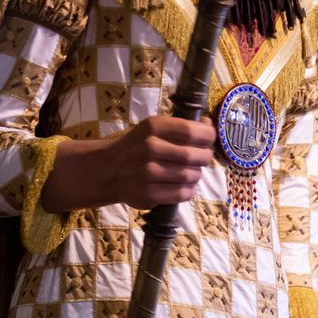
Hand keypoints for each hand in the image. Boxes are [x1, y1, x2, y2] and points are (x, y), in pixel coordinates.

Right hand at [45, 115, 215, 211]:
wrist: (108, 170)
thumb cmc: (137, 147)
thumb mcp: (154, 129)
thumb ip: (181, 126)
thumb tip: (208, 124)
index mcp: (153, 126)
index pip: (192, 131)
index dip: (208, 136)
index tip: (209, 140)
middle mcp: (149, 147)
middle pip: (194, 155)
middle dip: (205, 157)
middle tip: (202, 158)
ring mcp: (148, 172)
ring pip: (191, 176)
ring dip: (196, 174)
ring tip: (190, 172)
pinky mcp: (148, 194)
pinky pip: (183, 193)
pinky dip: (190, 190)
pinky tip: (185, 185)